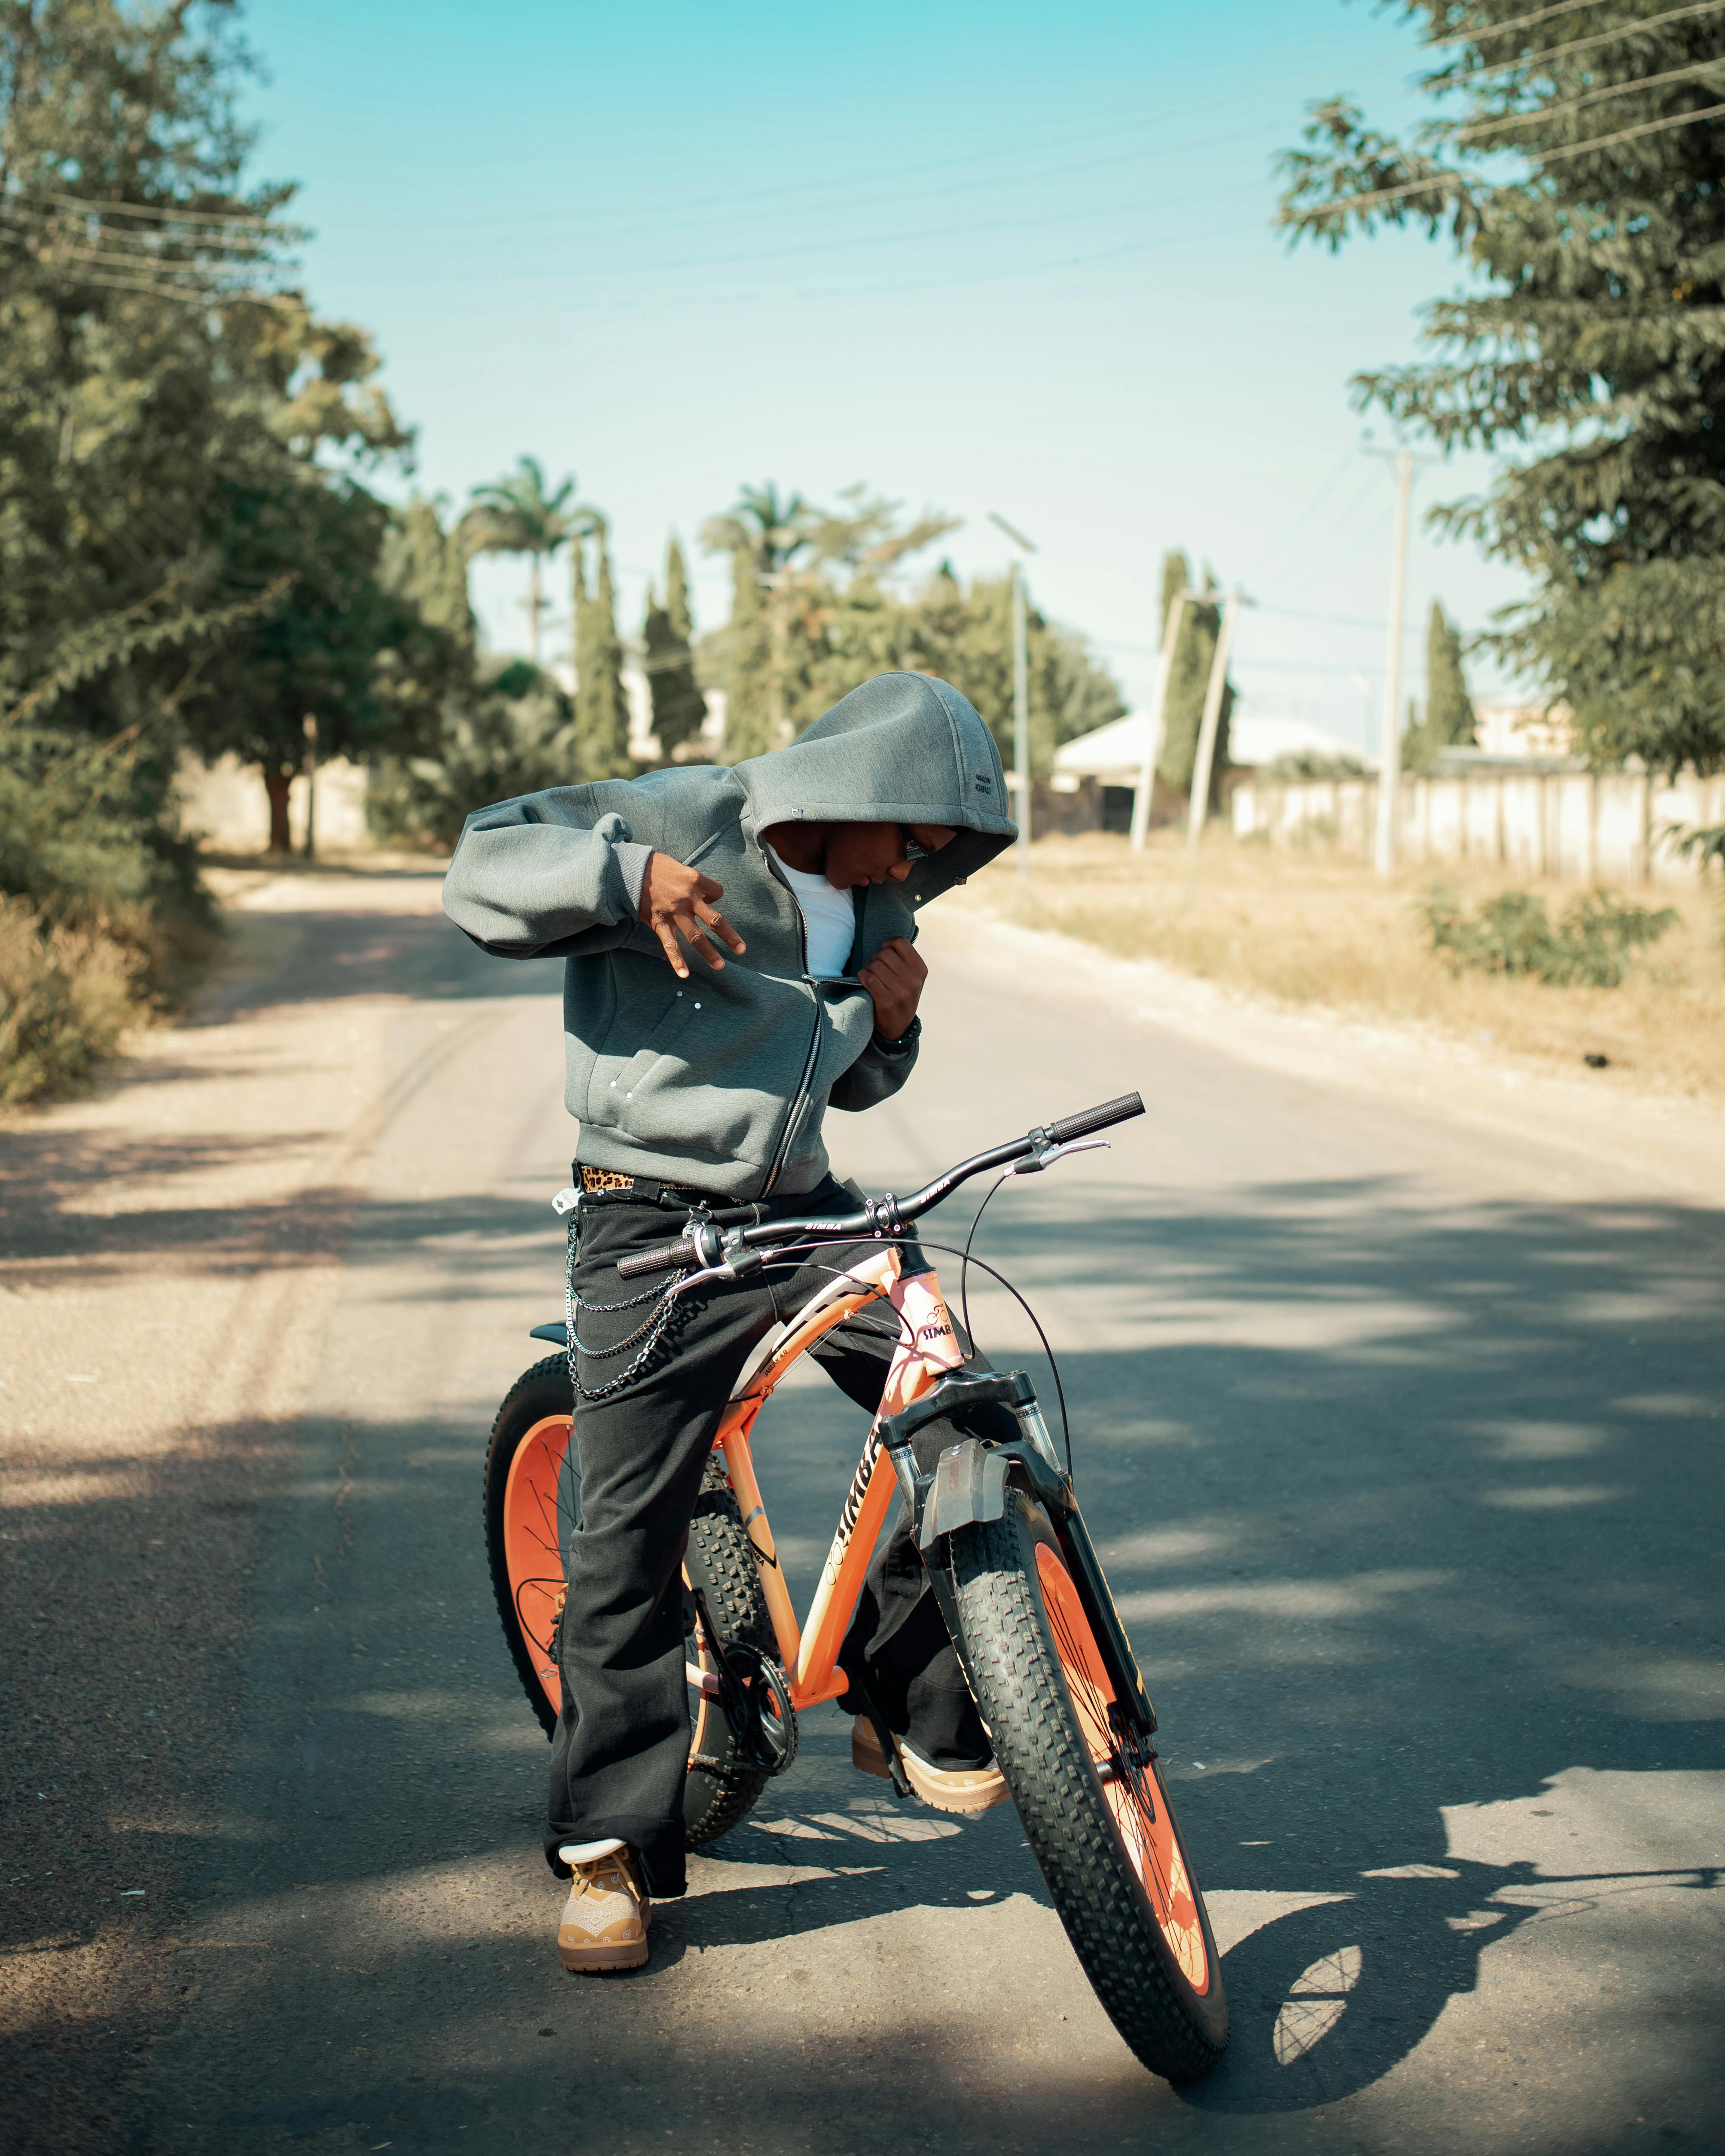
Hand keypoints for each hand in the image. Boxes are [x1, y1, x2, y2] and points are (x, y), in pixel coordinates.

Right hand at [637, 851, 745, 977]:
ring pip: (696, 936)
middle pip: (715, 920)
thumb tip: (706, 898)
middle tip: (741, 950)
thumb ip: (695, 882)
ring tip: (720, 966)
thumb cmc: (657, 867)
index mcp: (695, 880)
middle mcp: (688, 898)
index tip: (708, 900)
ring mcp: (674, 912)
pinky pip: (670, 944)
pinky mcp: (660, 922)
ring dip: (709, 953)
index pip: (717, 893)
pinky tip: (684, 974)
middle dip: (729, 936)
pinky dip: (677, 960)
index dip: (714, 897)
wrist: (629, 870)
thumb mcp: (681, 867)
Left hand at [858, 936, 925, 1041]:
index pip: (901, 943)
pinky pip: (868, 978)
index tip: (885, 951)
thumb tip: (887, 942)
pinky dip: (862, 977)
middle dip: (876, 958)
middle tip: (875, 967)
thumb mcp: (912, 978)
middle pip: (885, 953)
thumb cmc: (902, 996)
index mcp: (920, 970)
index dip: (888, 944)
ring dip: (868, 969)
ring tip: (871, 977)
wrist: (899, 1027)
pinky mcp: (886, 1001)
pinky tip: (865, 981)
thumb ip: (904, 960)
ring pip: (875, 965)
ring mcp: (900, 991)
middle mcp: (913, 980)